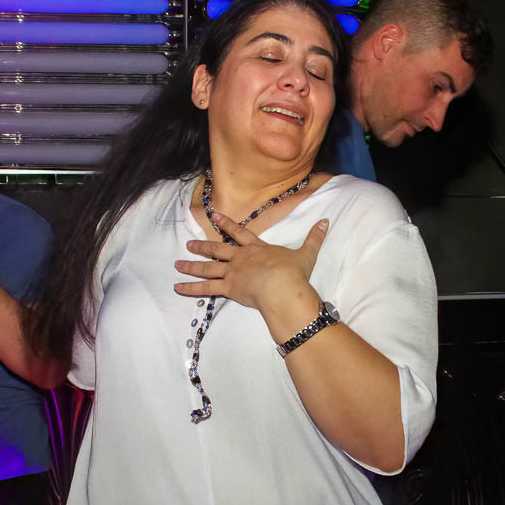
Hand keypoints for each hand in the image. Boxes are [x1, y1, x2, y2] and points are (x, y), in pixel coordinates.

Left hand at [174, 211, 328, 311]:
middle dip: (203, 246)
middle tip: (189, 243)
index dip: (226, 223)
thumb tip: (327, 222)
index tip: (213, 215)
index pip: (239, 232)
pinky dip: (190, 288)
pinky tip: (177, 287)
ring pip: (207, 267)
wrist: (282, 287)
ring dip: (191, 266)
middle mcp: (241, 257)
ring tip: (177, 264)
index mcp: (257, 248)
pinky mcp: (228, 287)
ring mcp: (232, 272)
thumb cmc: (293, 272)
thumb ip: (314, 238)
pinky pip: (205, 288)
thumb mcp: (306, 253)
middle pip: (217, 249)